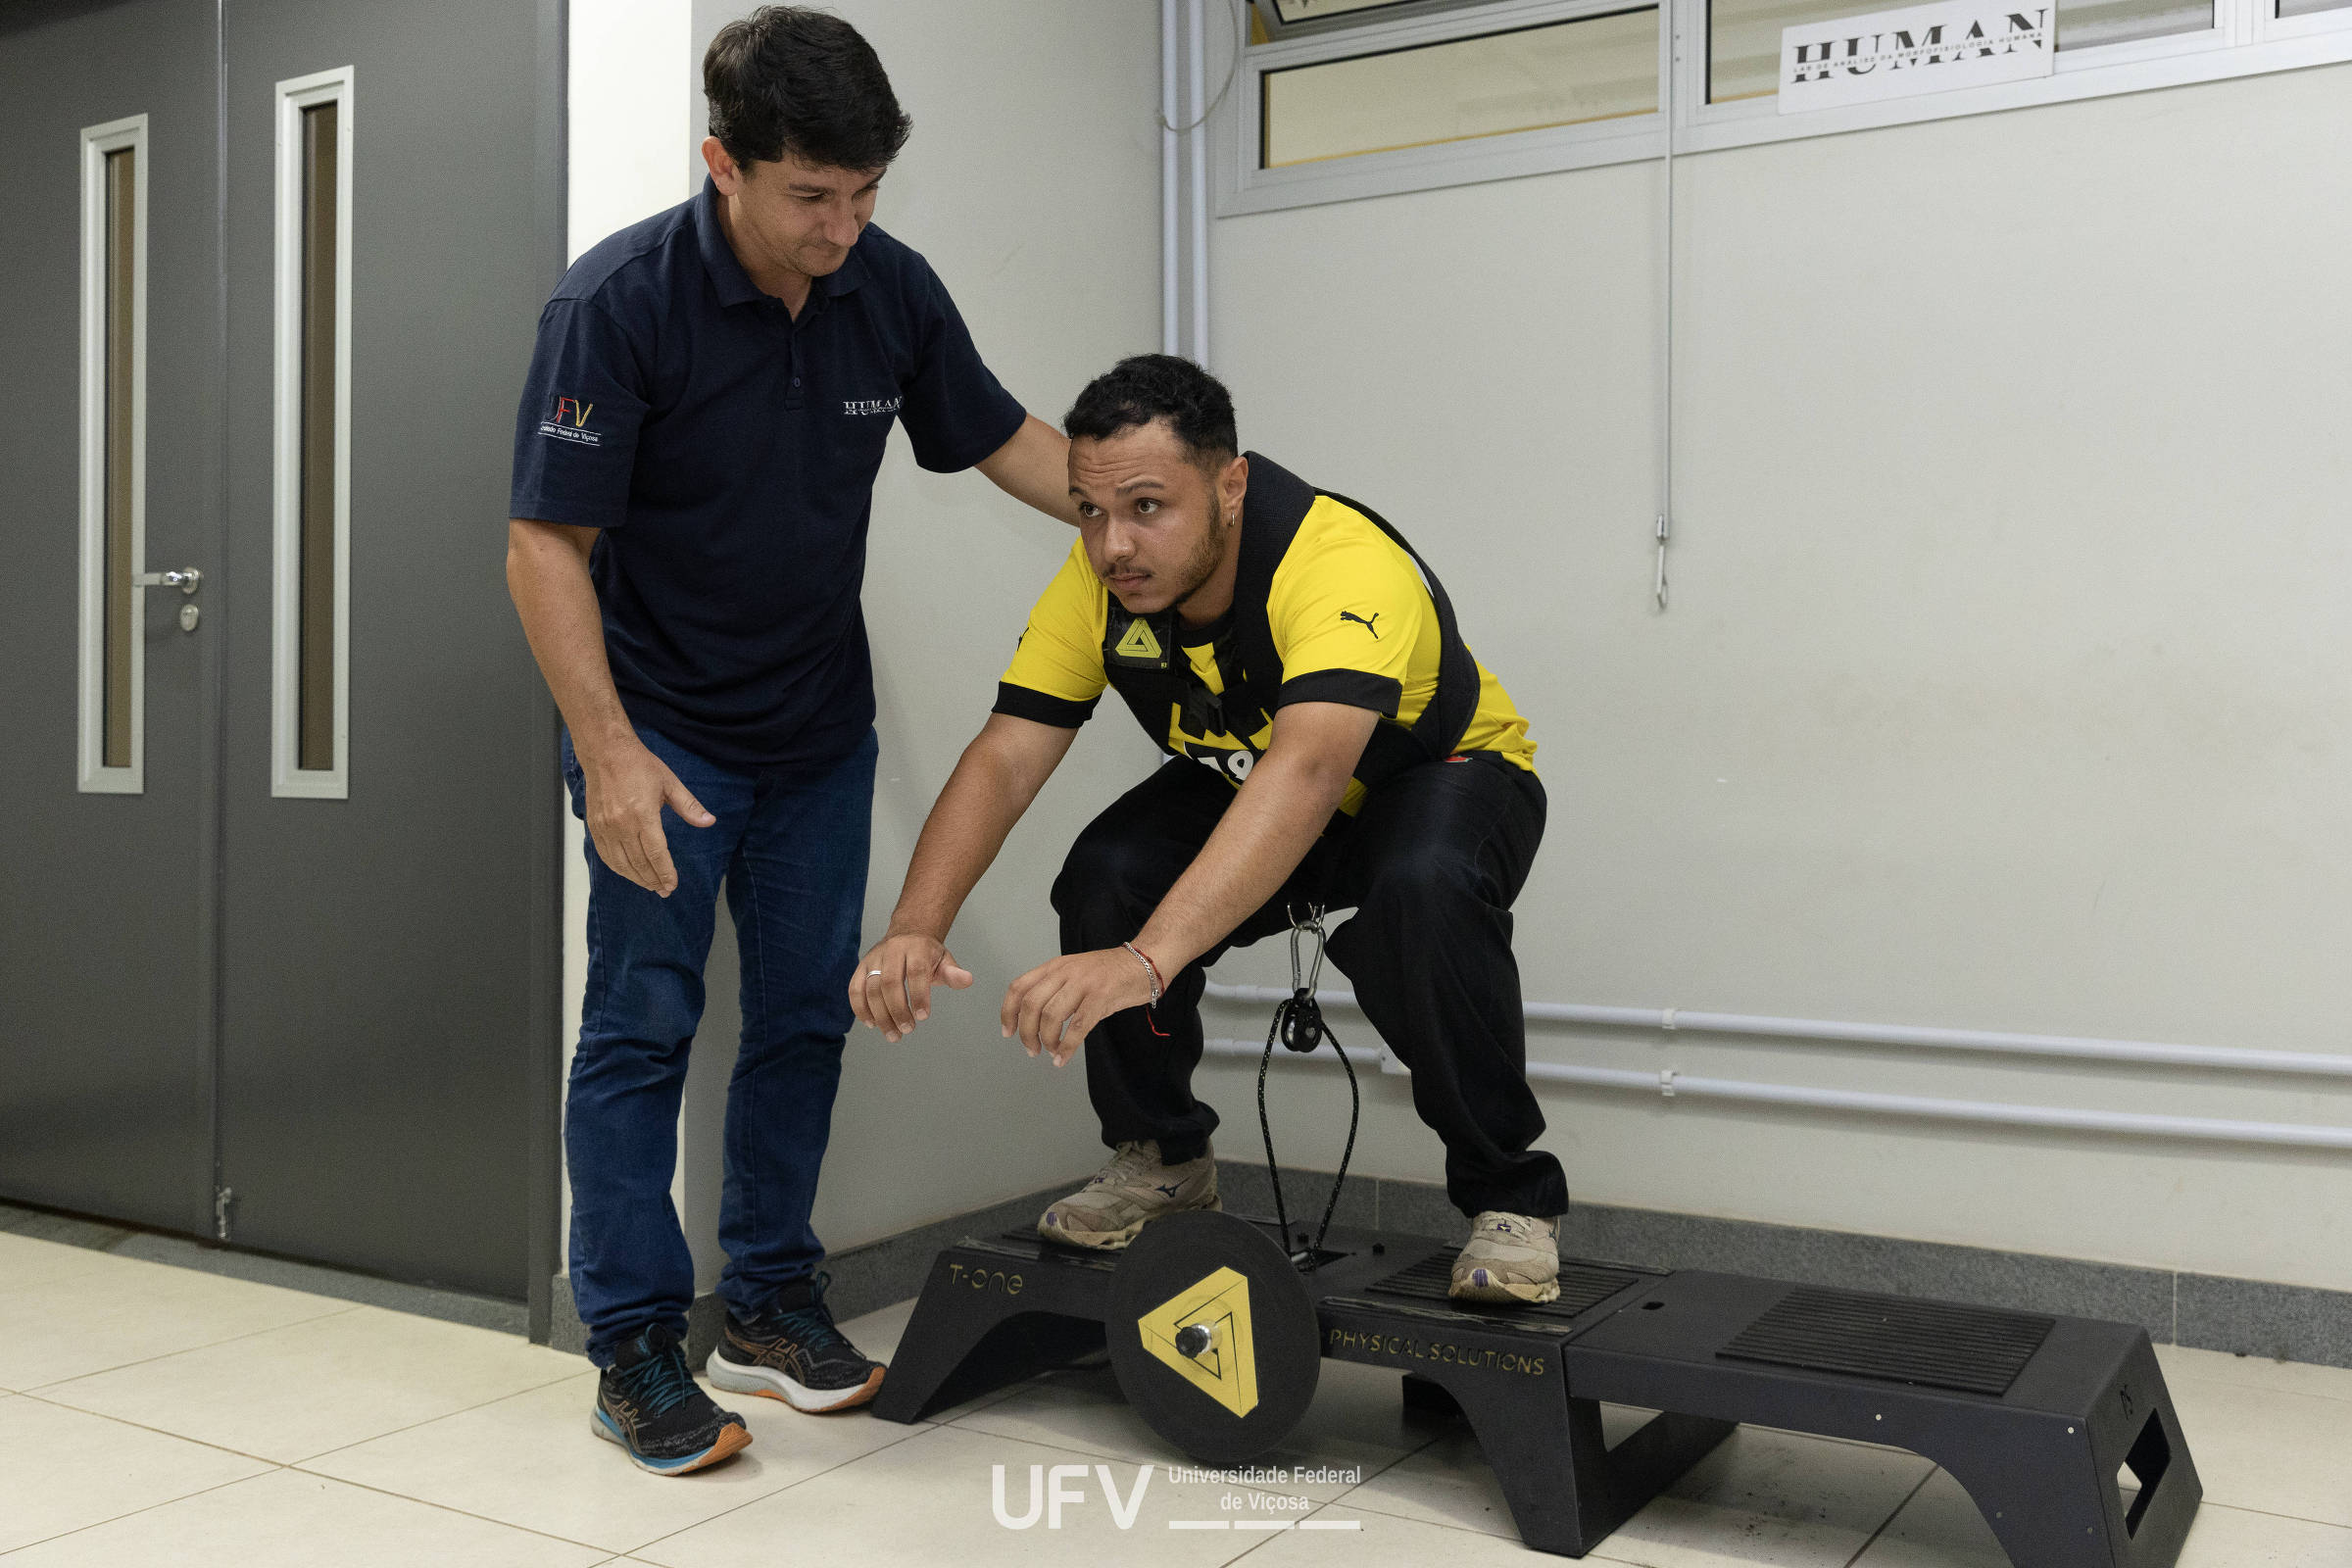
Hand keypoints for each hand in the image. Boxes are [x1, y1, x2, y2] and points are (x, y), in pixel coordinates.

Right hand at [581, 736, 715, 896]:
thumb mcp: (670, 783)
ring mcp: (605, 827)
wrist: (606, 752)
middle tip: (664, 890)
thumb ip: (689, 806)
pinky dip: (618, 868)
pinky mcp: (594, 827)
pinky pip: (606, 856)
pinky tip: (629, 873)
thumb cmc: (639, 765)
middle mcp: (621, 824)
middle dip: (653, 880)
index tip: (672, 885)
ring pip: (621, 863)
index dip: (665, 872)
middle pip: (639, 863)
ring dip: (636, 878)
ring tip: (650, 886)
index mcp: (642, 814)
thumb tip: (709, 822)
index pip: (656, 853)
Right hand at [850, 931, 974, 1041]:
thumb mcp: (944, 959)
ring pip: (871, 988)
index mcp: (916, 948)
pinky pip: (855, 989)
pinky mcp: (861, 967)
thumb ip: (953, 973)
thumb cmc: (927, 953)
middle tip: (907, 1030)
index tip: (923, 1017)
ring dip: (880, 1015)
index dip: (918, 995)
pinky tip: (872, 1024)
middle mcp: (892, 951)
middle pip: (890, 982)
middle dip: (897, 1010)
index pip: (916, 971)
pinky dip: (860, 1009)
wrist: (907, 934)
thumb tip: (967, 980)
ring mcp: (874, 959)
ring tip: (893, 1034)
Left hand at [1000, 948, 1155, 1067]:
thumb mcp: (1076, 973)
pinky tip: (1063, 1057)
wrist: (1145, 962)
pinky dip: (1067, 1047)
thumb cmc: (1111, 973)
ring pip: (1051, 1016)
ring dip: (1046, 1040)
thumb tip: (1035, 1020)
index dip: (1008, 1012)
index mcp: (1055, 966)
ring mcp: (1083, 983)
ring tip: (1051, 1052)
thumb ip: (1055, 990)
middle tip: (1032, 1049)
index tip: (1008, 1032)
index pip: (1019, 987)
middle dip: (1026, 1032)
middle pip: (1031, 1004)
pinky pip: (1077, 1026)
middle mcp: (1065, 971)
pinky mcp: (1101, 996)